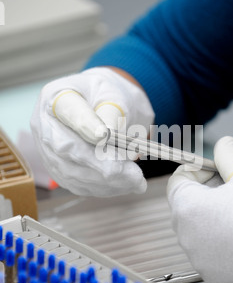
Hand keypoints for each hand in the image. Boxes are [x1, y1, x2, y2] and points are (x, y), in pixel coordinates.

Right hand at [30, 67, 154, 196]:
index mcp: (57, 96)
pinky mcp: (60, 172)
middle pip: (66, 148)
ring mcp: (49, 151)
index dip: (84, 125)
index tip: (104, 135)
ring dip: (107, 181)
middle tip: (132, 173)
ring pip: (73, 172)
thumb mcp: (116, 94)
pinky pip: (79, 185)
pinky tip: (128, 185)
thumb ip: (112, 111)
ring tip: (137, 181)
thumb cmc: (110, 96)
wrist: (105, 107)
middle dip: (101, 164)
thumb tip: (107, 136)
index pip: (68, 111)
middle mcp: (45, 125)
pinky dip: (105, 188)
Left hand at [167, 136, 232, 282]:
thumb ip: (228, 157)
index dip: (197, 171)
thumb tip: (224, 144)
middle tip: (232, 190)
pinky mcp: (214, 280)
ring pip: (199, 234)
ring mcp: (199, 262)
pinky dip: (223, 247)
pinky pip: (212, 257)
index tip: (216, 170)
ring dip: (213, 222)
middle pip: (187, 208)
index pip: (178, 181)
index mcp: (187, 208)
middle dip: (206, 195)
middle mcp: (186, 237)